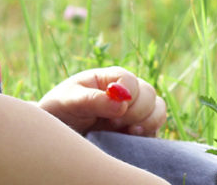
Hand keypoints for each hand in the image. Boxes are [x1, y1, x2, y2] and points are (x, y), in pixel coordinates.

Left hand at [37, 66, 166, 136]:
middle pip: (149, 95)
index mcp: (110, 77)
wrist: (58, 133)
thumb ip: (94, 100)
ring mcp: (134, 110)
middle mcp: (126, 91)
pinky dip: (148, 134)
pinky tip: (129, 138)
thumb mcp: (70, 101)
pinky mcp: (138, 129)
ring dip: (146, 123)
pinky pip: (155, 129)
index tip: (112, 113)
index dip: (127, 96)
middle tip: (113, 124)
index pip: (131, 81)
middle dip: (135, 112)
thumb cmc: (61, 109)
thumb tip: (121, 101)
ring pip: (158, 110)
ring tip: (124, 132)